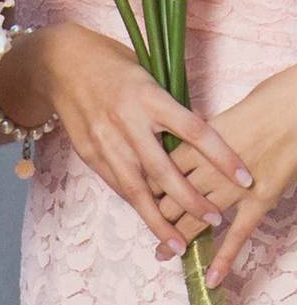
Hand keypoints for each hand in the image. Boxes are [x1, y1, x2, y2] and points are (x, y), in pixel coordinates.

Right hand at [38, 24, 251, 255]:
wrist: (61, 64)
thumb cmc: (112, 66)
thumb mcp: (148, 77)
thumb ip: (168, 109)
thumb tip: (197, 141)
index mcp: (148, 96)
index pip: (194, 130)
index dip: (221, 156)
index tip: (243, 176)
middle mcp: (126, 121)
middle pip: (163, 169)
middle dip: (191, 199)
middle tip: (214, 219)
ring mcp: (103, 140)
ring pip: (135, 187)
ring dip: (158, 217)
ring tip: (178, 240)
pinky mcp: (88, 152)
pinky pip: (115, 183)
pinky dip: (134, 201)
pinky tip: (148, 217)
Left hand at [153, 67, 296, 286]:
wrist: (293, 108)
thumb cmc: (261, 105)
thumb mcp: (216, 119)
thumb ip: (194, 140)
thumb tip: (177, 147)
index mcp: (191, 145)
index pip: (157, 173)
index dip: (143, 189)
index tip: (133, 200)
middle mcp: (206, 169)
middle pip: (170, 199)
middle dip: (155, 218)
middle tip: (145, 233)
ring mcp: (231, 187)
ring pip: (196, 218)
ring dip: (177, 237)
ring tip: (163, 255)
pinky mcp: (258, 200)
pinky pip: (238, 234)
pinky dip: (224, 257)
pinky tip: (212, 277)